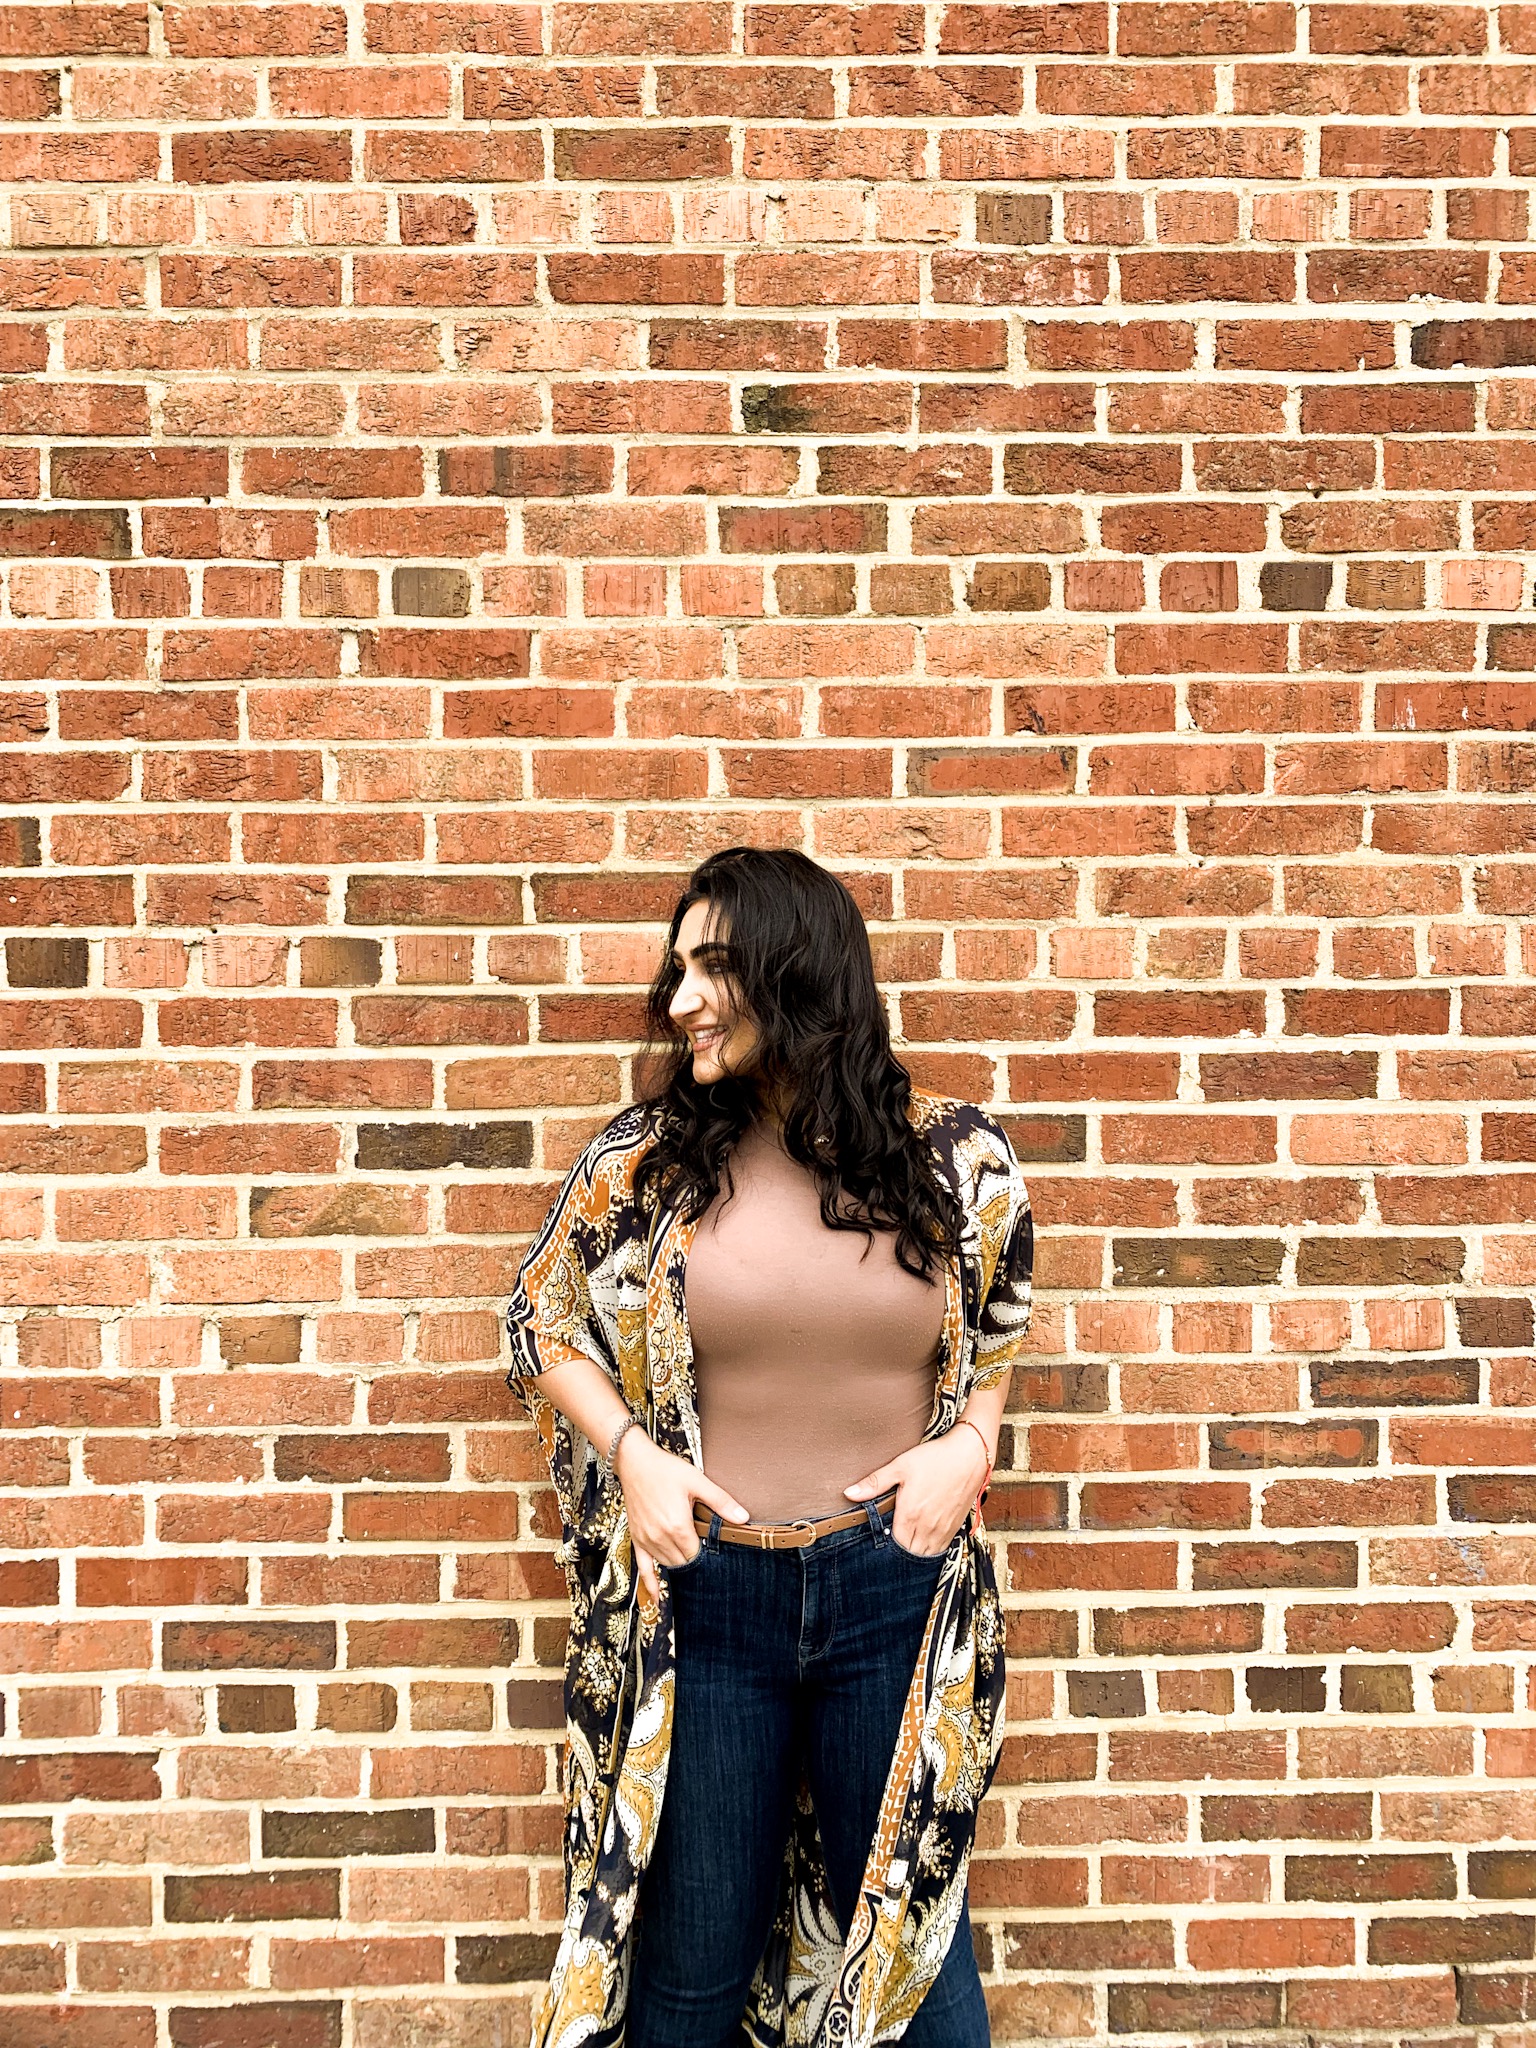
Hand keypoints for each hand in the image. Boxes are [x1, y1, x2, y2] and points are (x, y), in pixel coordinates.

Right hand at [614, 1428, 748, 1602]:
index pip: (698, 1555)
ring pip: (668, 1565)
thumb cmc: (666, 1470)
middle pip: (684, 1563)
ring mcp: (647, 1540)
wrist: (635, 1462)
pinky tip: (658, 1599)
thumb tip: (743, 1517)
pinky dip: (652, 1584)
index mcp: (677, 1527)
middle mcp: (660, 1538)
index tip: (719, 1556)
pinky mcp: (637, 1539)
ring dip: (680, 1567)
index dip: (709, 1556)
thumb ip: (721, 1502)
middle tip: (709, 1563)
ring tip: (694, 1572)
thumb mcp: (698, 1481)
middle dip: (696, 1563)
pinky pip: (643, 1568)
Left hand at [844, 1428, 990, 1557]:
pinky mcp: (956, 1527)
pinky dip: (930, 1551)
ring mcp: (943, 1529)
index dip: (883, 1548)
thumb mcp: (900, 1466)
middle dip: (897, 1555)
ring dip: (914, 1555)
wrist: (970, 1454)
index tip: (877, 1545)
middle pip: (908, 1554)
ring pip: (925, 1555)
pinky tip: (923, 1545)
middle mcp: (927, 1527)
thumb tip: (849, 1493)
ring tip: (904, 1550)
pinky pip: (941, 1550)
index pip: (892, 1546)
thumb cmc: (935, 1458)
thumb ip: (874, 1483)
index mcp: (910, 1515)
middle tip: (888, 1550)